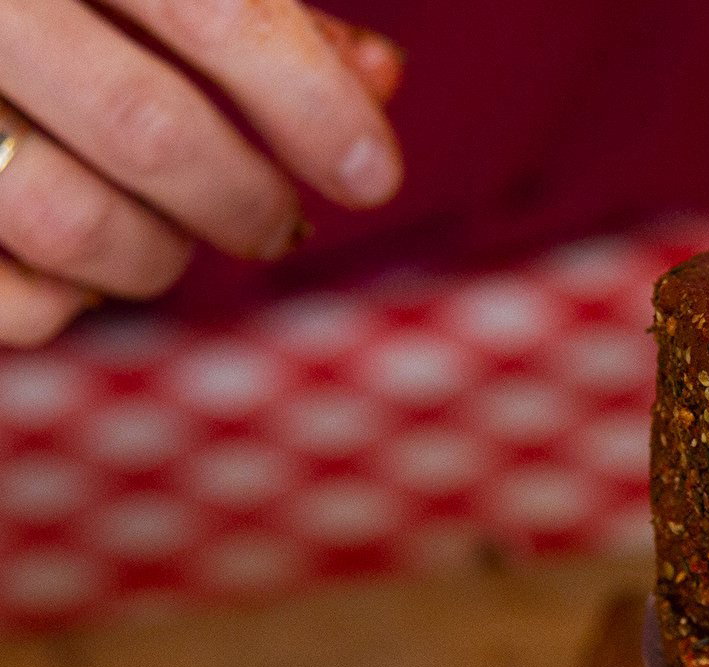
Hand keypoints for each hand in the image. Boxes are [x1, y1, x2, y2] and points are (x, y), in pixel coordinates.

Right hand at [0, 0, 403, 346]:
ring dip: (159, 257)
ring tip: (180, 237)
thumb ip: (256, 8)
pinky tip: (81, 265)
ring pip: (71, 224)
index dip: (310, 103)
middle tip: (277, 221)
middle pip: (147, 130)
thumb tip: (379, 77)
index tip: (369, 173)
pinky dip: (66, 303)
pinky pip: (12, 301)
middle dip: (245, 201)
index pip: (214, 6)